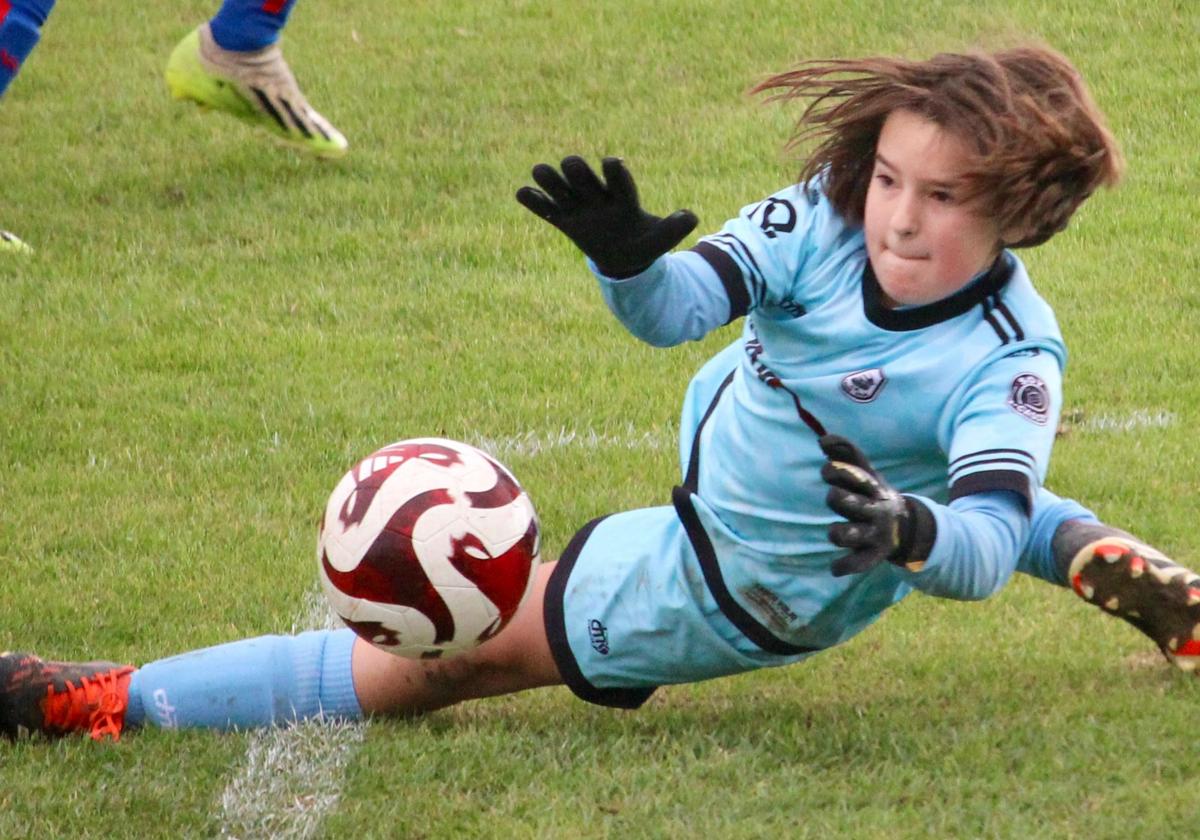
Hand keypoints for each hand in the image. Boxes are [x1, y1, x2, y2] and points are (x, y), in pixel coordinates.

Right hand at [515, 156, 697, 277]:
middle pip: (585, 178)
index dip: (616, 173)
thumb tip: (693, 217)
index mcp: (622, 198)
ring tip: (540, 171)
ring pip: (562, 188)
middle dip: (579, 172)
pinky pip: (546, 209)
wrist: (623, 256)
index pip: (619, 181)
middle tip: (572, 165)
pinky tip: (522, 193)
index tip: (612, 162)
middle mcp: (598, 196)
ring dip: (551, 180)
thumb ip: (673, 229)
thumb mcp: (659, 240)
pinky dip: (534, 201)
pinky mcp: (563, 220)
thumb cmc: (642, 243)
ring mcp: (579, 207)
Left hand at [819, 434, 935, 576]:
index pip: (853, 476)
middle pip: (849, 503)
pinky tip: (834, 568)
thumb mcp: (865, 472)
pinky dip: (845, 567)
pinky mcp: (873, 554)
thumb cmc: (872, 494)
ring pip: (850, 535)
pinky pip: (859, 563)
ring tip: (835, 531)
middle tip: (835, 498)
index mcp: (871, 487)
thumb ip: (845, 452)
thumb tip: (823, 438)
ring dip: (837, 533)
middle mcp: (874, 510)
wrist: (905, 526)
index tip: (827, 471)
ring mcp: (874, 533)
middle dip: (836, 499)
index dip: (835, 471)